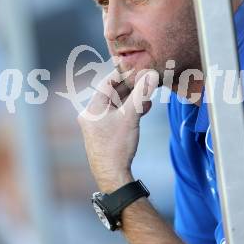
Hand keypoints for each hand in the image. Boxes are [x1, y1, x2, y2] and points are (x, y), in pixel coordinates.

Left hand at [77, 69, 158, 192]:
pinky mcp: (105, 133)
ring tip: (148, 93)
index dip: (123, 73)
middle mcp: (92, 114)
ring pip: (117, 105)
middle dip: (131, 86)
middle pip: (112, 93)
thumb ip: (141, 95)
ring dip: (132, 98)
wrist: (112, 176)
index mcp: (92, 108)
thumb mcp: (130, 117)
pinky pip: (118, 116)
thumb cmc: (117, 147)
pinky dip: (130, 110)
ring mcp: (97, 125)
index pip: (107, 83)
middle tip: (146, 78)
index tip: (137, 67)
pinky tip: (144, 109)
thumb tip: (151, 75)